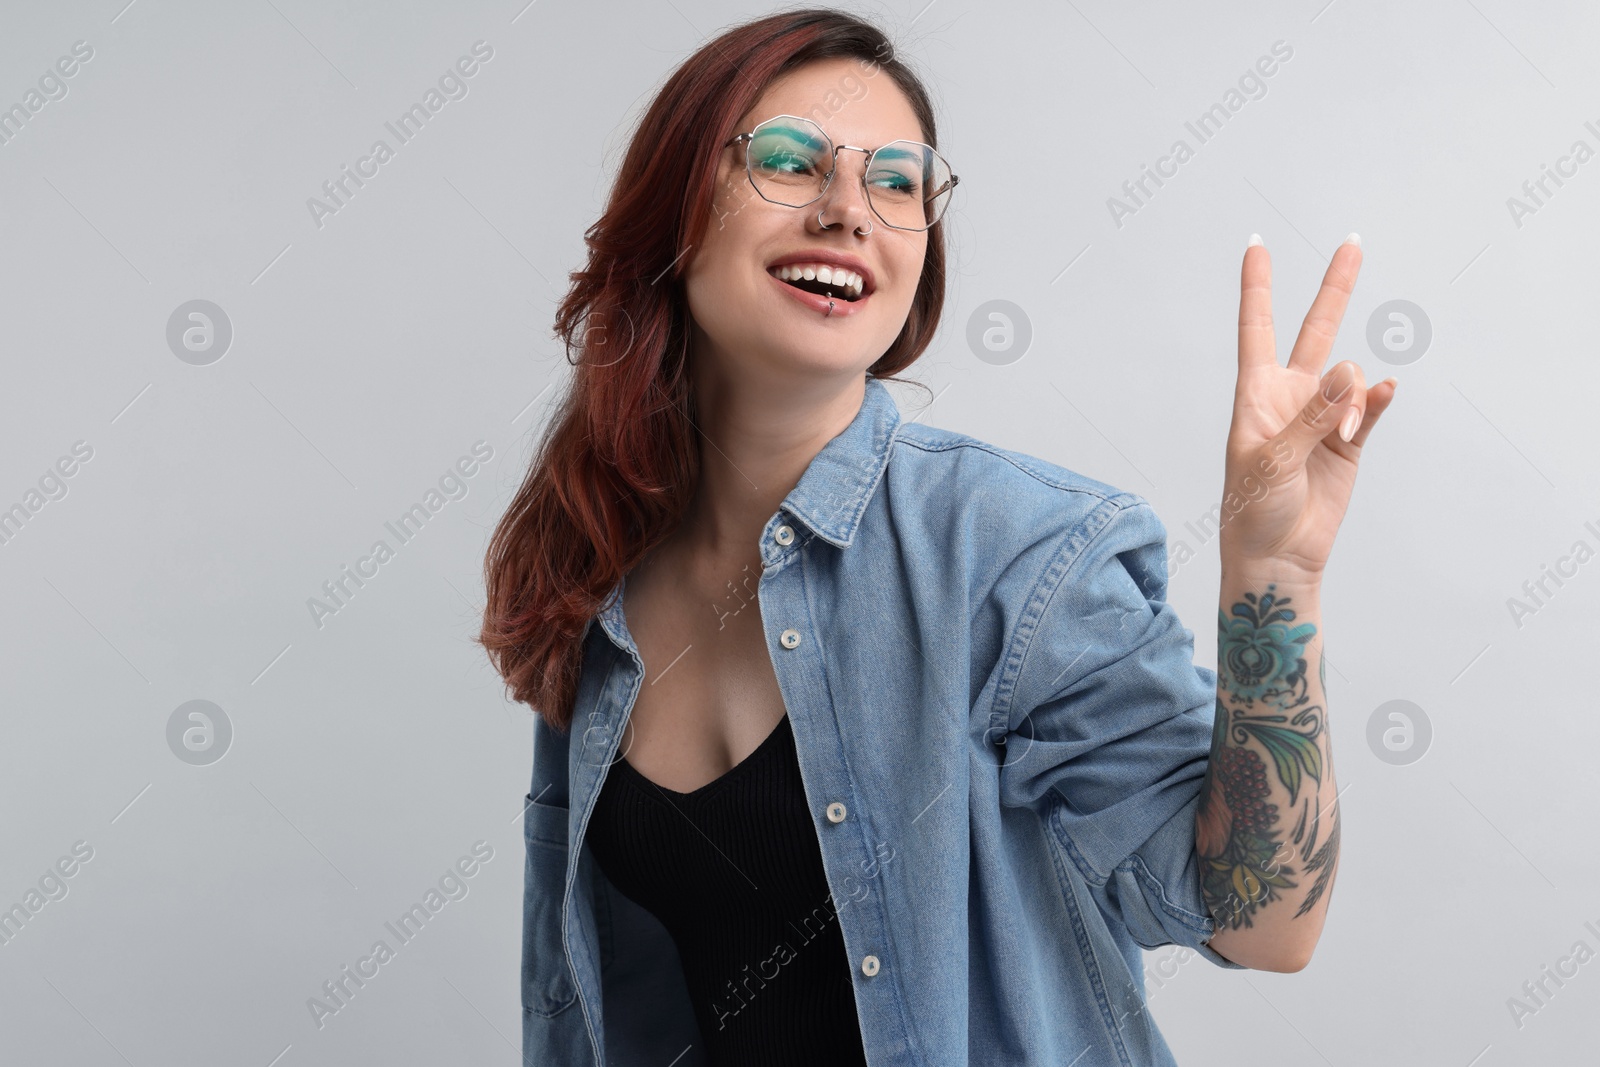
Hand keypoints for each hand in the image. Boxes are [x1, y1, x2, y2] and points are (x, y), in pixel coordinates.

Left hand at [1217, 234, 1398, 582]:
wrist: (1278, 557)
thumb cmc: (1254, 511)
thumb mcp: (1271, 461)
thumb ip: (1311, 418)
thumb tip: (1348, 378)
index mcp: (1256, 394)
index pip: (1257, 327)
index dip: (1258, 286)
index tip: (1256, 244)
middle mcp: (1290, 397)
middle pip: (1316, 330)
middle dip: (1335, 287)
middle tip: (1353, 242)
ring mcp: (1323, 417)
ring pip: (1352, 377)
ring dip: (1356, 397)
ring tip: (1345, 431)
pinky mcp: (1350, 442)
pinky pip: (1373, 406)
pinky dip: (1380, 399)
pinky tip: (1387, 395)